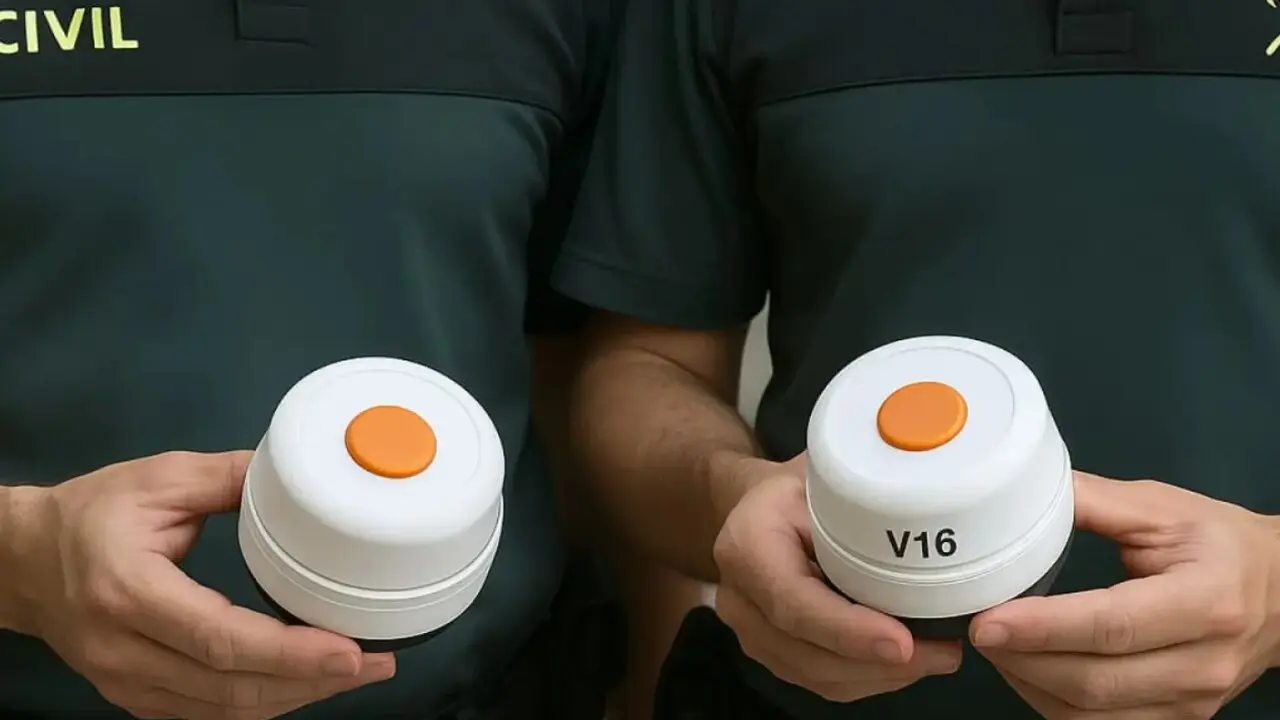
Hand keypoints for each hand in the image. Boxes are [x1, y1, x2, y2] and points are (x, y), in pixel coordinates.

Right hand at [2, 451, 394, 719]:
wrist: (23, 560)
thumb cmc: (91, 513)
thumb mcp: (159, 479)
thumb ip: (230, 476)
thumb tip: (299, 476)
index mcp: (128, 592)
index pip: (219, 639)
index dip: (290, 654)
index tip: (349, 651)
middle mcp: (124, 650)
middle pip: (229, 688)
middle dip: (311, 682)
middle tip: (374, 664)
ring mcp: (125, 683)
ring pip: (223, 711)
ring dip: (295, 698)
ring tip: (355, 674)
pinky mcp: (135, 697)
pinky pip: (208, 714)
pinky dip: (262, 702)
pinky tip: (305, 684)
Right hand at [712, 454, 961, 702]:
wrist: (757, 506)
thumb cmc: (796, 487)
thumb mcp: (822, 473)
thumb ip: (862, 491)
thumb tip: (930, 501)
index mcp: (747, 546)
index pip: (793, 603)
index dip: (847, 630)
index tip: (903, 642)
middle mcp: (738, 597)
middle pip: (807, 652)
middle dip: (878, 665)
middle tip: (943, 652)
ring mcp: (750, 631)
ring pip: (816, 676)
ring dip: (880, 677)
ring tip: (936, 657)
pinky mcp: (770, 651)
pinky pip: (819, 680)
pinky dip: (867, 679)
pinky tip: (907, 663)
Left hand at [970, 472, 1279, 718]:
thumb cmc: (1219, 544)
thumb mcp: (1163, 508)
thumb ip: (1091, 501)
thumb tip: (1018, 491)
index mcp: (1206, 600)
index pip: (1113, 625)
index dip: (1044, 628)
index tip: (988, 620)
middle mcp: (1204, 662)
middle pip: (1096, 681)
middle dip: (1023, 659)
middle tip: (978, 627)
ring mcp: (1193, 701)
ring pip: (1091, 714)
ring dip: (1029, 684)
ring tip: (996, 644)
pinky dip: (1050, 702)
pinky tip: (1027, 668)